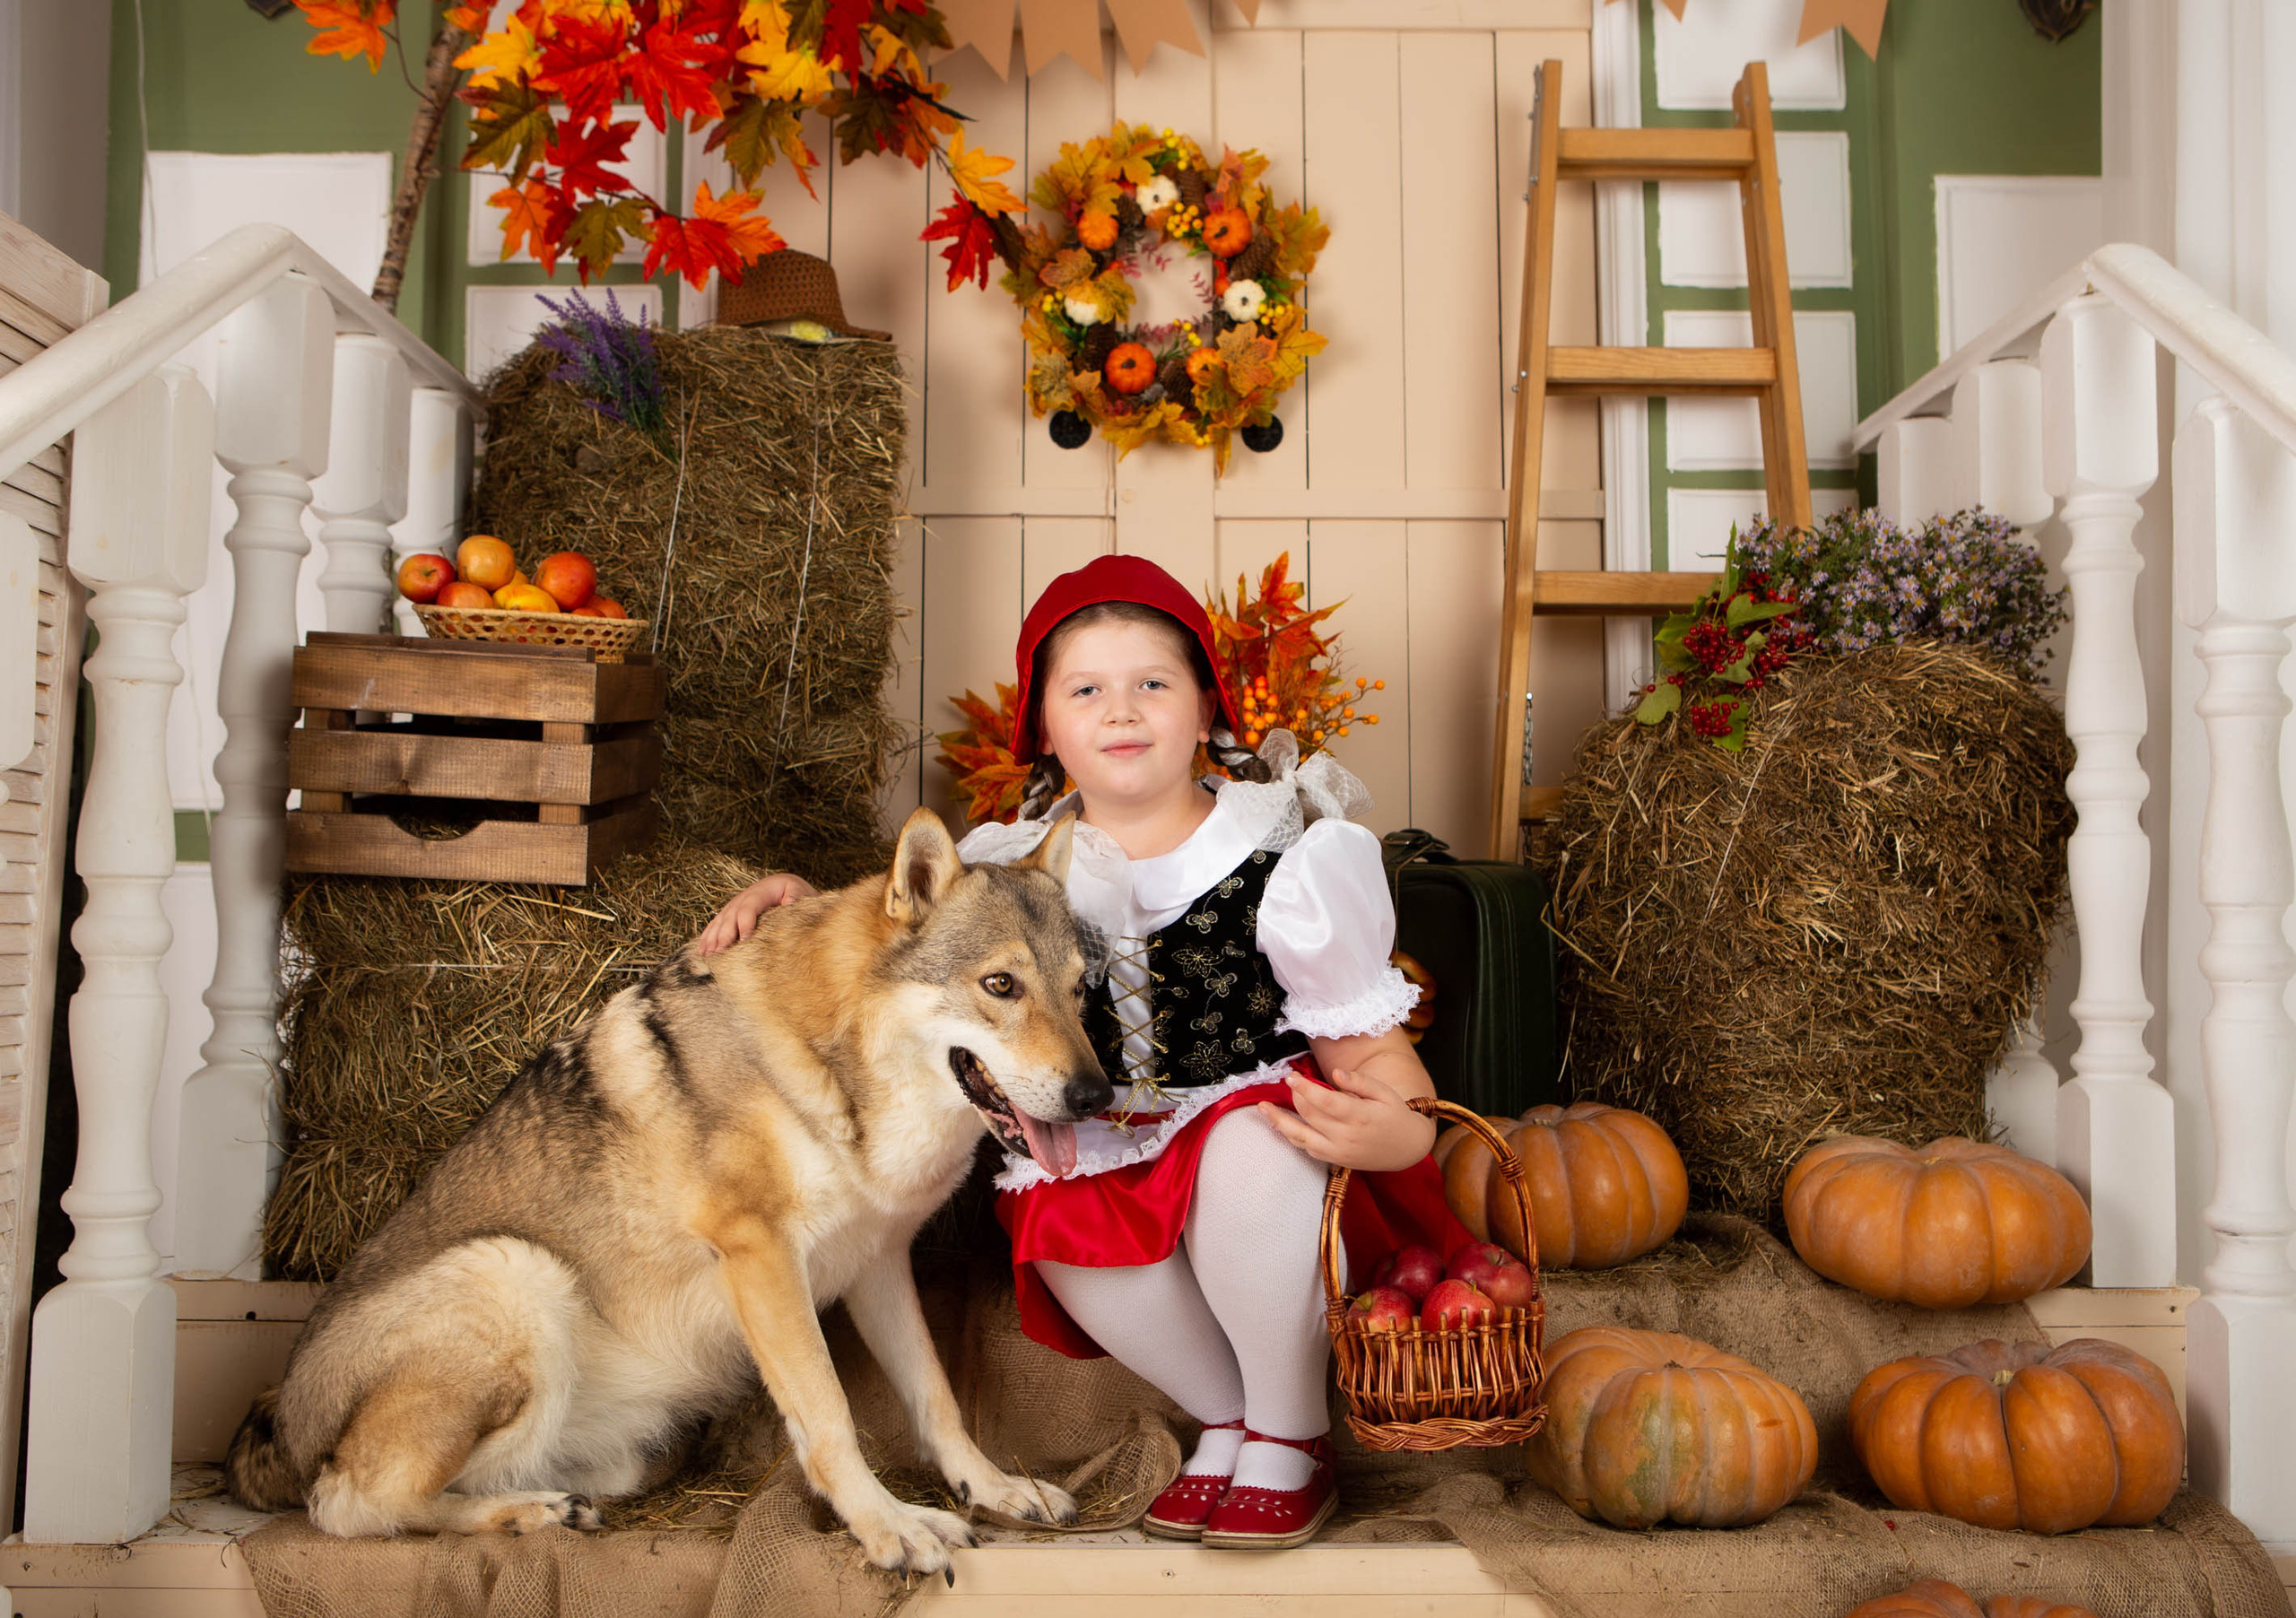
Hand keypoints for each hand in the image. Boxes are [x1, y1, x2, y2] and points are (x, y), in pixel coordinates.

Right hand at [695, 872, 817, 954]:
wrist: (792, 888)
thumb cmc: (800, 894)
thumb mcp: (803, 892)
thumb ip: (797, 896)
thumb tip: (790, 901)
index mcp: (764, 890)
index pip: (751, 905)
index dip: (746, 921)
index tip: (744, 939)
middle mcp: (747, 895)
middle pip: (732, 913)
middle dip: (725, 933)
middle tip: (720, 950)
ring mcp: (738, 903)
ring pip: (721, 919)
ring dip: (713, 937)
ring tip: (708, 953)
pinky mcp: (733, 913)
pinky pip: (717, 924)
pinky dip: (709, 937)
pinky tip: (703, 950)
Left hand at [1257, 1064, 1436, 1172]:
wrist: (1407, 1149)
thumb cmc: (1396, 1115)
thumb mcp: (1384, 1092)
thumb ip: (1359, 1082)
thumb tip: (1336, 1073)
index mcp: (1360, 1116)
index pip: (1324, 1101)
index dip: (1304, 1087)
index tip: (1291, 1076)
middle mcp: (1346, 1136)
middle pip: (1309, 1114)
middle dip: (1295, 1096)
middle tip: (1289, 1080)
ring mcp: (1338, 1152)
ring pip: (1300, 1136)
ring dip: (1279, 1121)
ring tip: (1263, 1108)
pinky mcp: (1334, 1160)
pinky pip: (1307, 1148)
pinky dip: (1292, 1136)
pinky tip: (1281, 1124)